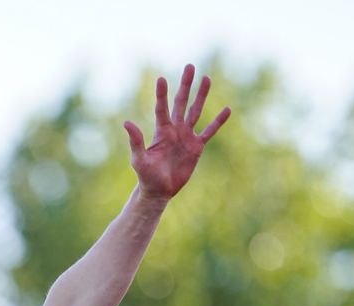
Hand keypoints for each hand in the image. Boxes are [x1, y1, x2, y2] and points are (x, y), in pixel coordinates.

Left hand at [123, 64, 229, 200]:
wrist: (159, 191)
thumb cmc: (146, 176)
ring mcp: (186, 137)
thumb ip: (136, 141)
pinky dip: (218, 122)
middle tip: (190, 67)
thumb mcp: (139, 159)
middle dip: (186, 85)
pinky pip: (209, 132)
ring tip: (206, 78)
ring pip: (196, 111)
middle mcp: (175, 130)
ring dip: (201, 96)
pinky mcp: (196, 147)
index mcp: (161, 131)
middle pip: (181, 103)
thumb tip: (127, 122)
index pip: (162, 108)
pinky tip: (226, 110)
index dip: (162, 94)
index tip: (161, 78)